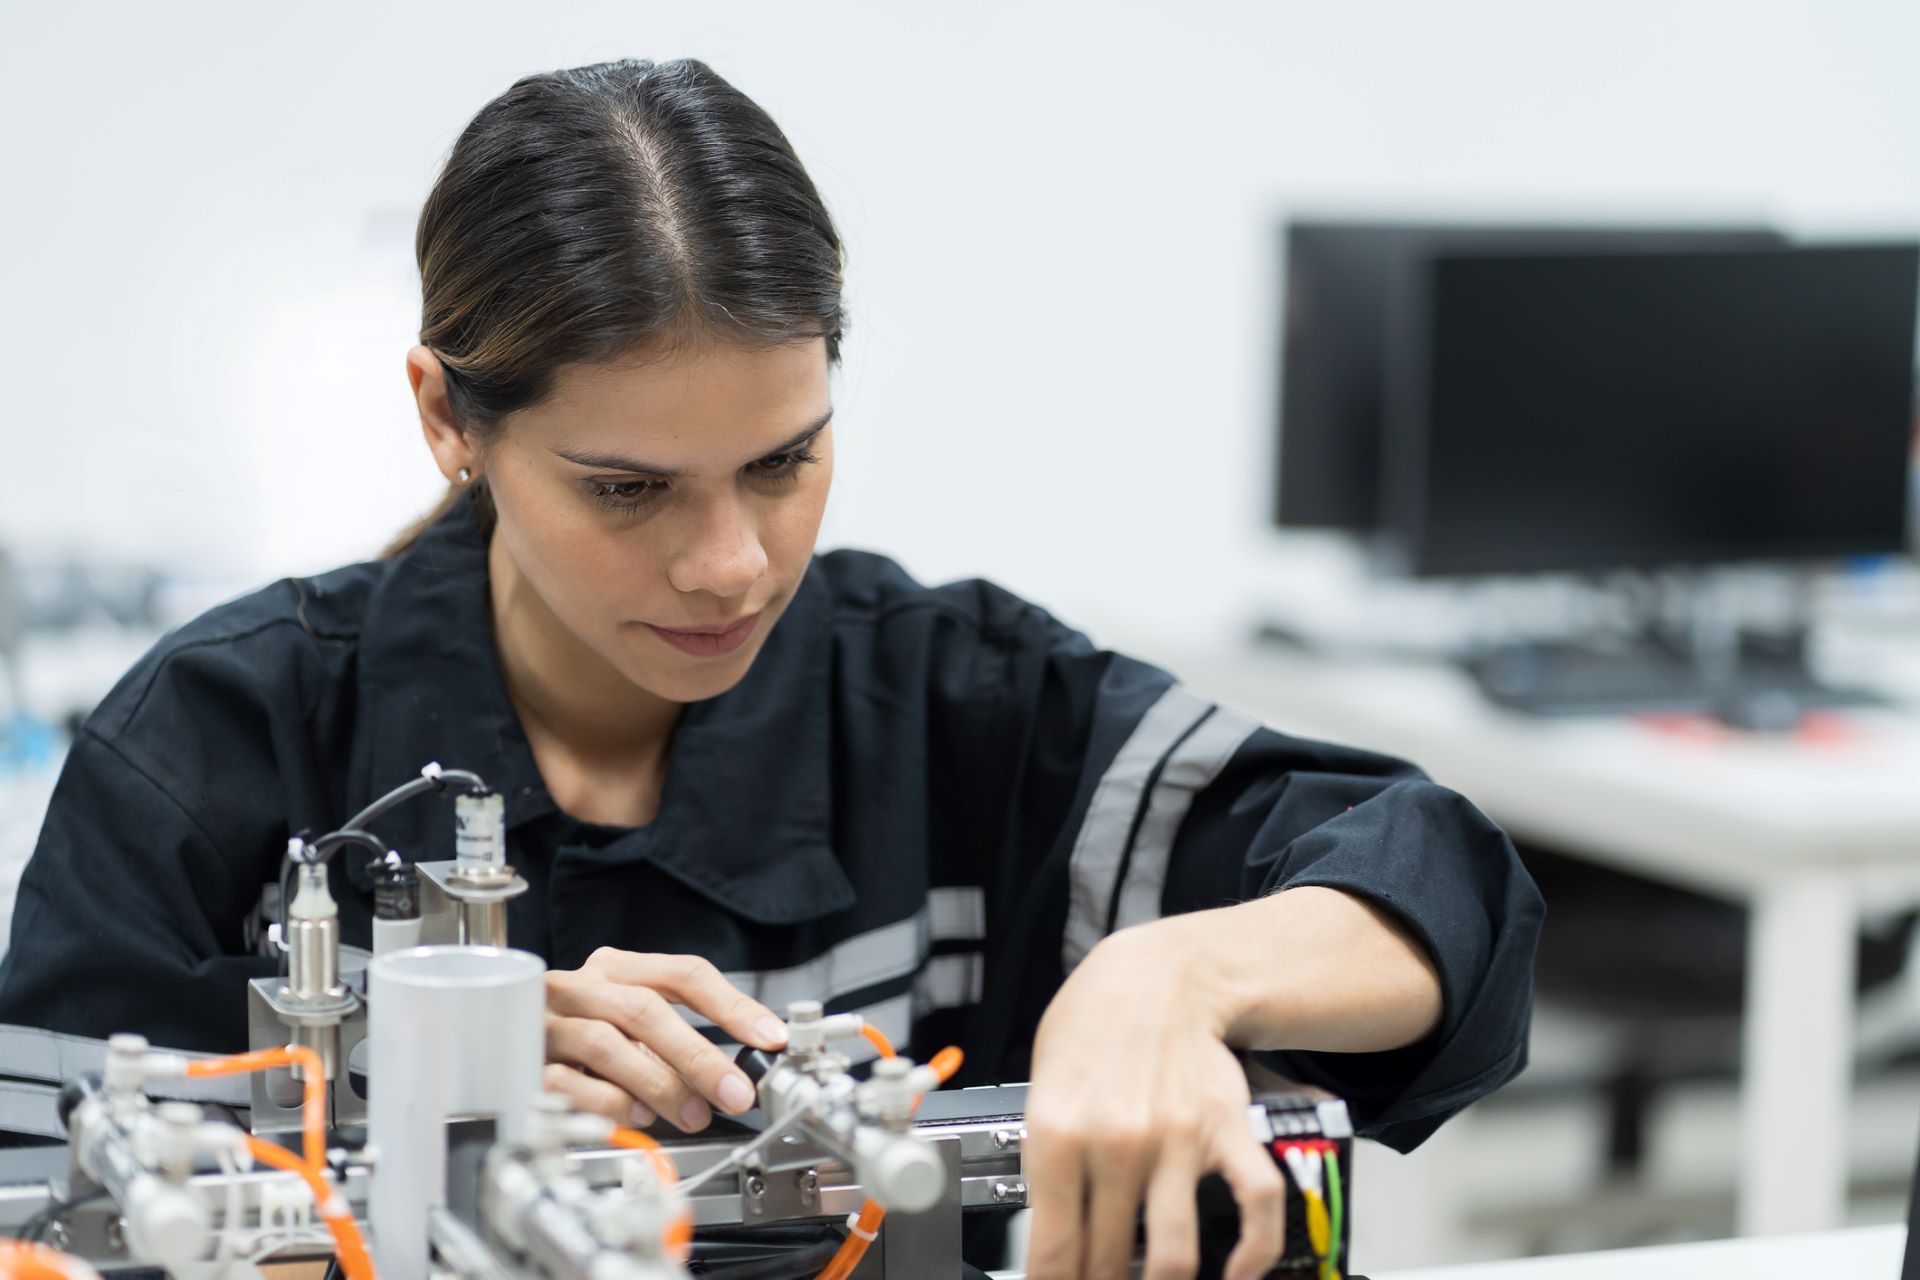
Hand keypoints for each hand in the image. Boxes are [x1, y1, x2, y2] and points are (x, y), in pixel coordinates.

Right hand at [543, 948, 789, 1132]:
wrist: (492, 1040)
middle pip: (646, 1010)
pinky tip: (632, 1115)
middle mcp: (580, 986)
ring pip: (607, 1044)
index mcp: (616, 968)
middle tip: (734, 1093)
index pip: (685, 974)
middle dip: (698, 1055)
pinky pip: (568, 1081)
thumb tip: (731, 1076)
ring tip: (690, 1114)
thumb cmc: (575, 1035)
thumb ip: (671, 1039)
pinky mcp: (523, 1059)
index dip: (732, 1006)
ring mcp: (547, 1020)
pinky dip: (606, 1101)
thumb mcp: (627, 1025)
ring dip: (658, 1083)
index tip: (770, 1037)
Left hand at [1023, 923, 1284, 1279]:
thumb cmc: (1093, 1028)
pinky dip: (1254, 1250)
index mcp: (1057, 1134)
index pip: (1053, 1252)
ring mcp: (1176, 1140)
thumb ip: (1043, 1162)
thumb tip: (1047, 1232)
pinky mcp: (1226, 1130)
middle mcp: (1117, 1142)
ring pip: (1173, 1255)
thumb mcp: (1040, 1088)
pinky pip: (1255, 1204)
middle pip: (1106, 1262)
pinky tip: (1239, 1273)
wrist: (1156, 977)